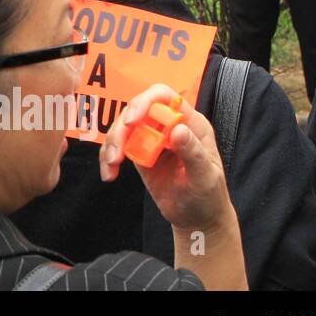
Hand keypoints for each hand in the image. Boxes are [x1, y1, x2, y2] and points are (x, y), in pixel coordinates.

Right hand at [100, 85, 235, 236]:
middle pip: (136, 110)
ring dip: (111, 143)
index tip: (131, 122)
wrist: (197, 218)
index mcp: (190, 123)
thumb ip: (192, 152)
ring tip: (112, 165)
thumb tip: (178, 129)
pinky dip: (107, 157)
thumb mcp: (204, 176)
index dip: (144, 102)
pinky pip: (117, 146)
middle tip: (117, 153)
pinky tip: (110, 173)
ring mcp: (152, 138)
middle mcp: (168, 126)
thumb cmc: (208, 196)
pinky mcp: (139, 152)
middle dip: (121, 128)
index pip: (163, 97)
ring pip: (122, 127)